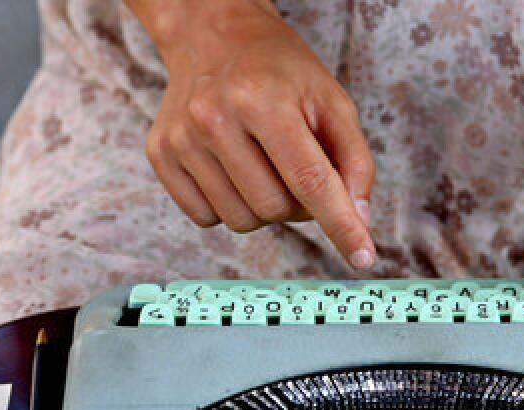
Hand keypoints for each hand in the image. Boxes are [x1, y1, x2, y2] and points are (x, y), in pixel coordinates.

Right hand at [130, 0, 375, 268]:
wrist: (214, 37)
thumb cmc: (279, 73)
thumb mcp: (331, 102)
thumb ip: (354, 162)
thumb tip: (359, 221)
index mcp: (262, 99)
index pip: (310, 180)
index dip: (341, 225)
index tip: (362, 258)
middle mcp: (214, 118)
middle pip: (275, 209)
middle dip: (297, 204)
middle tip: (295, 169)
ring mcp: (182, 138)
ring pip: (241, 221)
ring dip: (263, 208)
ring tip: (264, 165)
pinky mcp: (160, 154)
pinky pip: (206, 219)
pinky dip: (228, 206)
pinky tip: (232, 169)